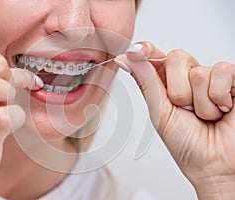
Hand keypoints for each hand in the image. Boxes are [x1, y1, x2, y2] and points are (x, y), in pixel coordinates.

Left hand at [115, 42, 234, 199]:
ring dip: (200, 103)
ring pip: (197, 71)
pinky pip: (221, 71)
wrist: (214, 165)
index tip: (135, 51)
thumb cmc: (187, 145)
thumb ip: (146, 81)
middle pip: (176, 58)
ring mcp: (211, 78)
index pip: (156, 56)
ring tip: (206, 116)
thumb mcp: (159, 111)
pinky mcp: (234, 80)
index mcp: (168, 84)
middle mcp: (188, 77)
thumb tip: (125, 58)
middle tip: (186, 110)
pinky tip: (223, 109)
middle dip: (177, 92)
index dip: (146, 51)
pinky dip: (218, 97)